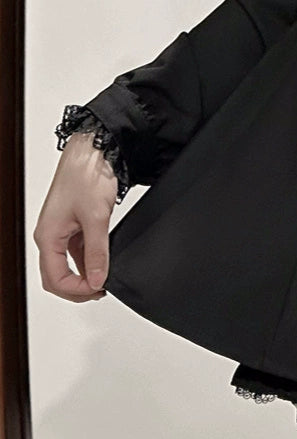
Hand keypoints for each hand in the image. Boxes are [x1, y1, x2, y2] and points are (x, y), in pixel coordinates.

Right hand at [33, 133, 117, 300]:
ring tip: (105, 278)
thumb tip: (98, 279)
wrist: (93, 148)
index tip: (99, 289)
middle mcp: (50, 234)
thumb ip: (97, 252)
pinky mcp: (72, 222)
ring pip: (67, 264)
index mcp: (48, 235)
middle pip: (56, 276)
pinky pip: (76, 250)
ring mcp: (61, 229)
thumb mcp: (97, 217)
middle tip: (101, 290)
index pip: (55, 279)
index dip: (77, 290)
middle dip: (78, 288)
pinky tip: (103, 261)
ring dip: (84, 274)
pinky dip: (88, 259)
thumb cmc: (86, 174)